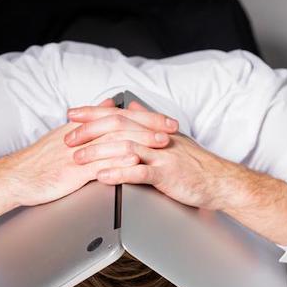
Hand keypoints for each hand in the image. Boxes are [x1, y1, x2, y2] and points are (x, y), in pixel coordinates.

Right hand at [0, 99, 170, 232]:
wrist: (16, 177)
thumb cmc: (40, 161)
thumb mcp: (65, 135)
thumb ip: (90, 119)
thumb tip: (108, 102)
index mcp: (83, 127)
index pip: (119, 115)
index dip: (145, 116)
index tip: (166, 120)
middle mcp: (83, 136)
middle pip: (123, 125)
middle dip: (151, 126)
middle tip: (172, 129)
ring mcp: (80, 154)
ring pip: (116, 142)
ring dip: (142, 142)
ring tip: (161, 144)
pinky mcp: (74, 172)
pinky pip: (101, 166)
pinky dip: (121, 164)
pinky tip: (136, 164)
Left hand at [68, 101, 242, 209]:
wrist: (219, 180)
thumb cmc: (195, 163)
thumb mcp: (170, 137)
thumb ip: (148, 122)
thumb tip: (132, 106)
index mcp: (153, 129)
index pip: (118, 114)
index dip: (93, 113)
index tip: (72, 114)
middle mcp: (155, 138)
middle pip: (117, 127)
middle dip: (89, 131)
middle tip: (67, 138)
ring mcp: (161, 155)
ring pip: (124, 148)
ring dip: (98, 153)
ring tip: (78, 159)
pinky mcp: (166, 174)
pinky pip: (139, 172)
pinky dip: (118, 173)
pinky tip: (102, 177)